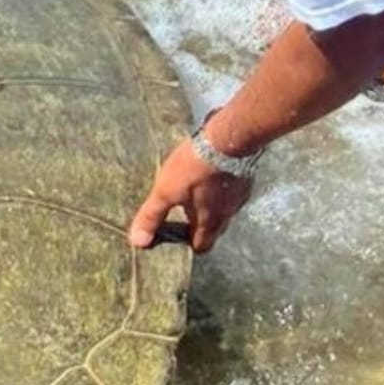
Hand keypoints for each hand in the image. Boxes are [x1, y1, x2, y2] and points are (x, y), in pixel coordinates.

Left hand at [127, 137, 254, 252]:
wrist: (227, 138)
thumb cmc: (195, 168)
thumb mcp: (165, 192)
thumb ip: (152, 217)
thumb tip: (138, 242)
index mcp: (210, 222)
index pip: (202, 246)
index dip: (189, 243)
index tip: (177, 234)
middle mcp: (228, 213)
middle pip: (214, 228)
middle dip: (200, 223)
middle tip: (184, 210)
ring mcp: (240, 194)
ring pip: (224, 207)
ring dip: (211, 202)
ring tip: (196, 188)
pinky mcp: (245, 176)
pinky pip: (232, 188)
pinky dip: (221, 184)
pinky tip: (211, 171)